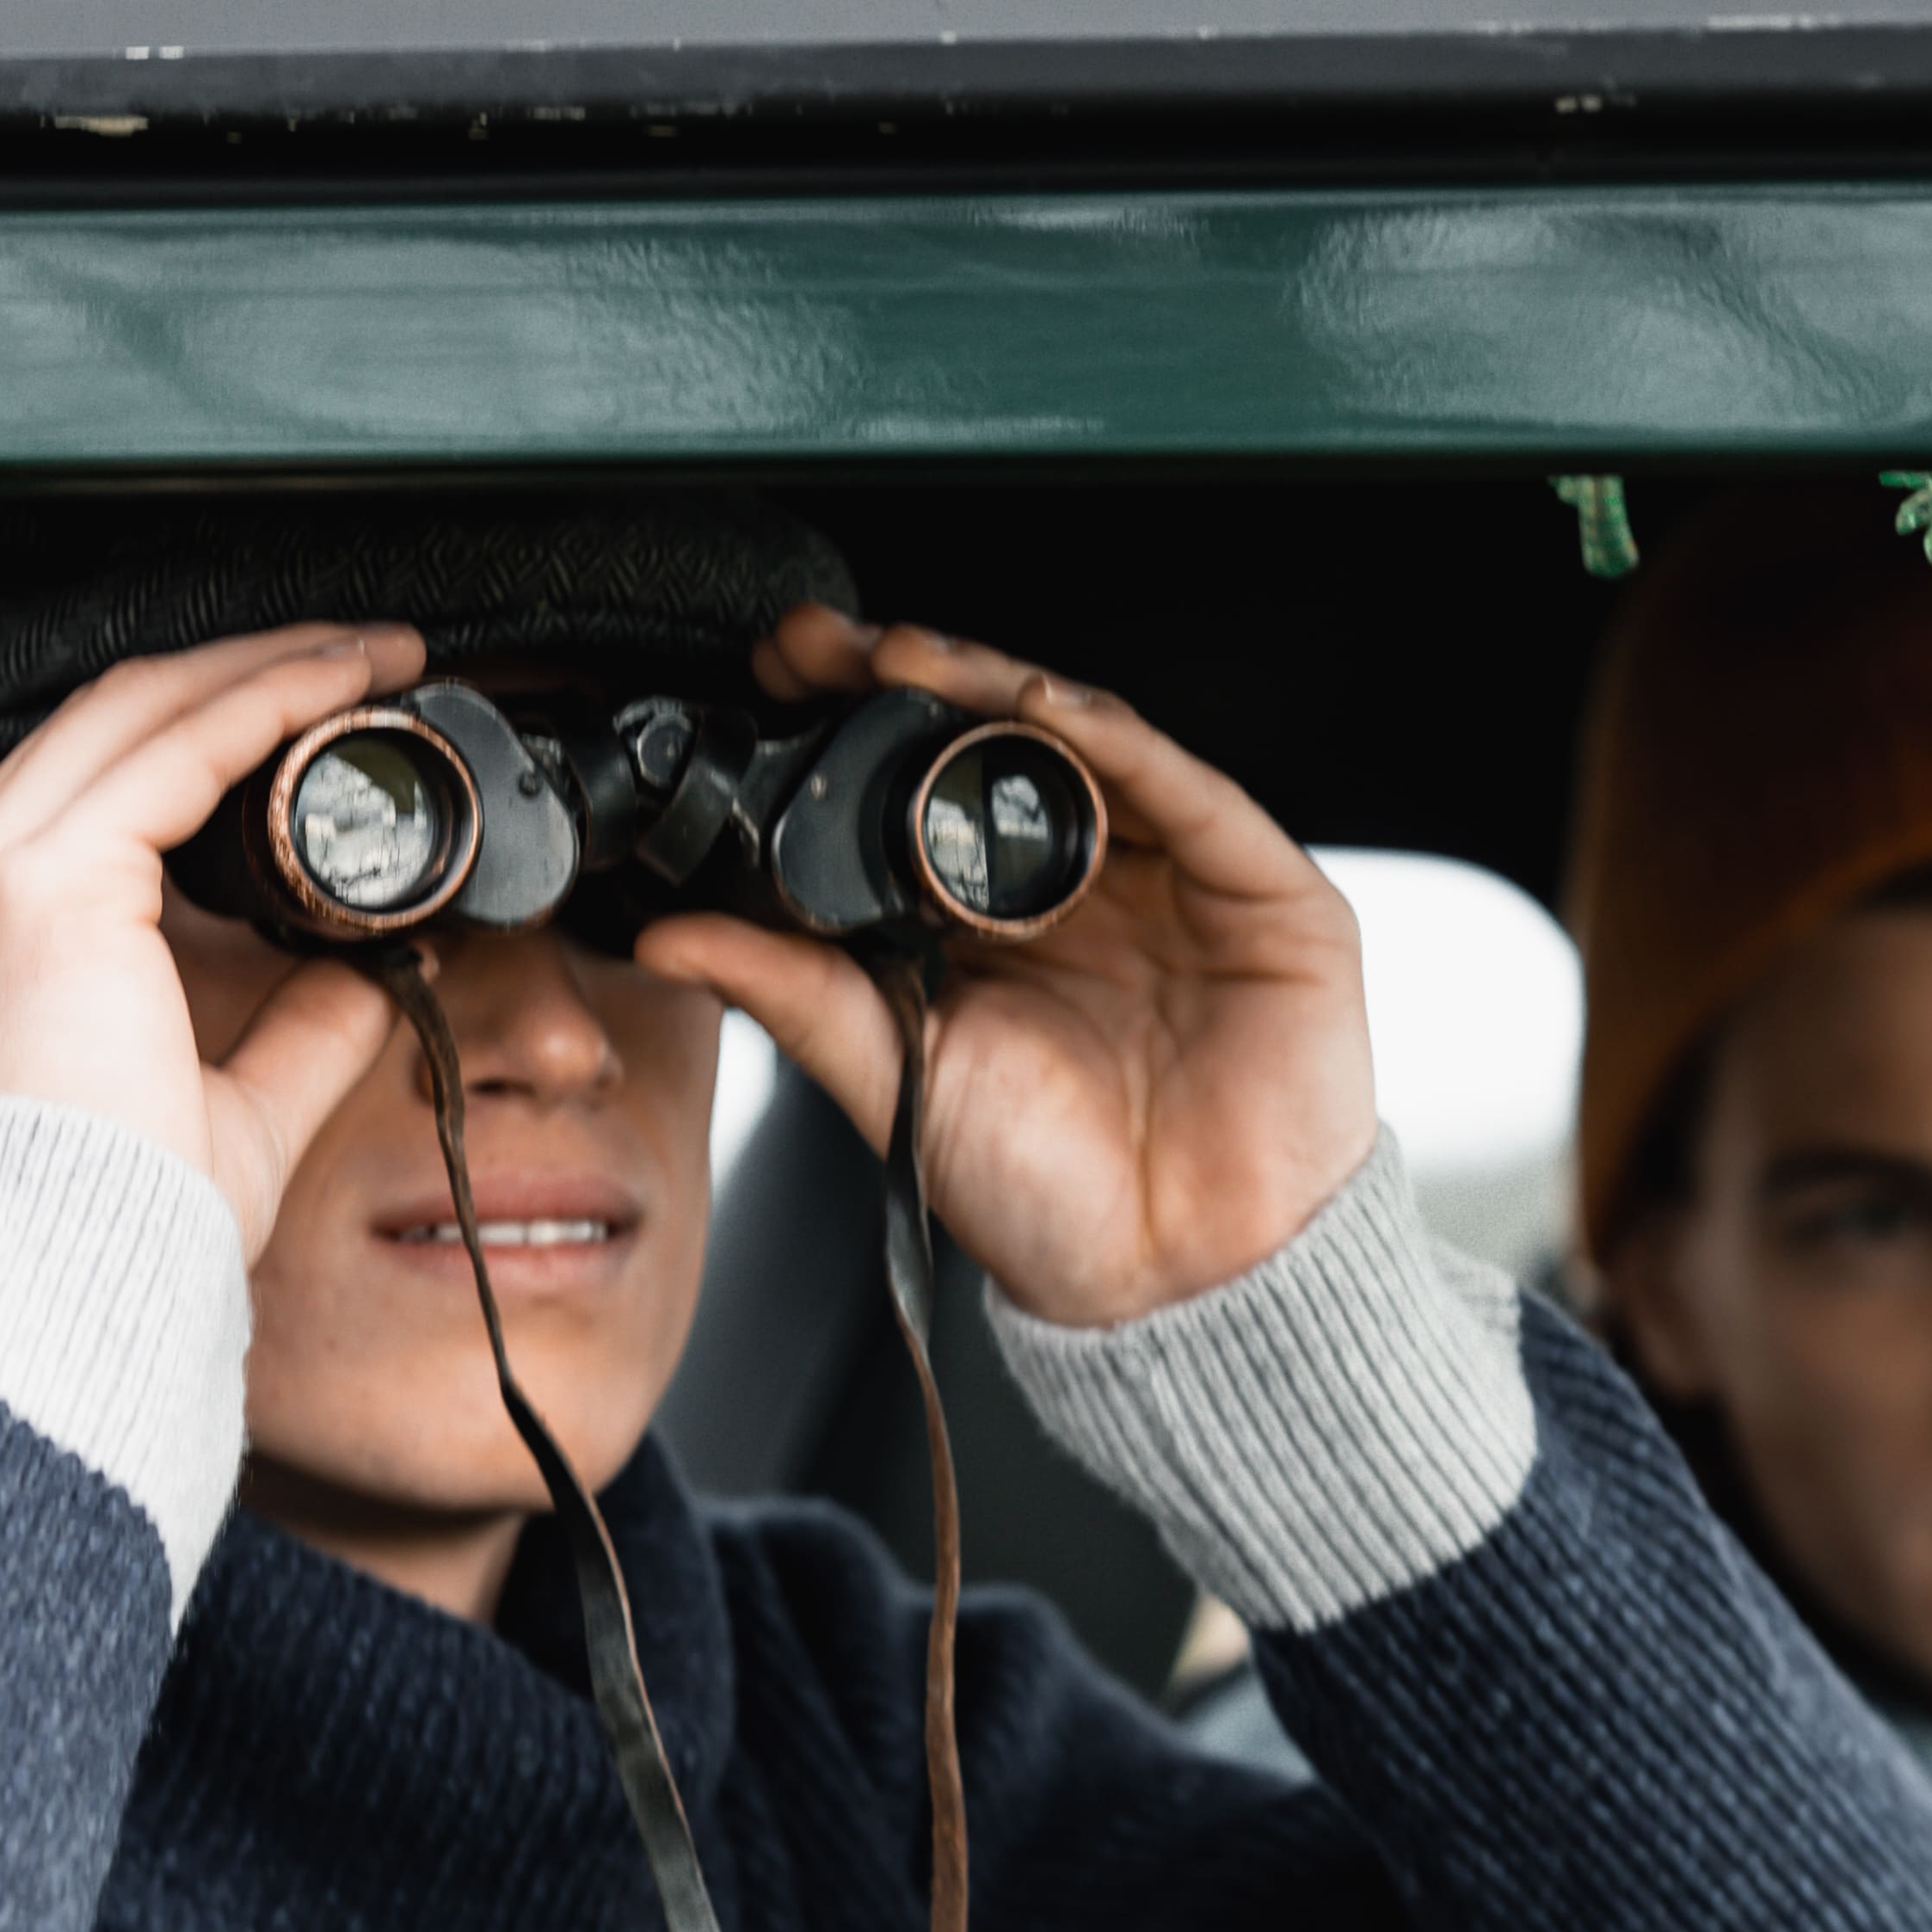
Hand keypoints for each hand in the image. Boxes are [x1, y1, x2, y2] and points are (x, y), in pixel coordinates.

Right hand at [0, 622, 427, 1260]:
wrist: (70, 1293)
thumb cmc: (122, 1231)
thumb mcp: (227, 1111)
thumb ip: (295, 1032)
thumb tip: (373, 973)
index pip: (85, 777)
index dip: (203, 721)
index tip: (312, 706)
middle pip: (103, 717)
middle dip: (240, 668)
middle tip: (358, 656)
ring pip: (134, 710)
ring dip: (261, 668)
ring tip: (363, 655)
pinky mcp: (38, 890)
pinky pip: (172, 754)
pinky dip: (263, 705)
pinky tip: (337, 689)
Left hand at [632, 609, 1376, 1331]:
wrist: (1181, 1285)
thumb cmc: (1051, 1198)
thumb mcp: (896, 1079)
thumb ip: (795, 996)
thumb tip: (667, 938)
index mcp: (993, 925)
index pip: (918, 793)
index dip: (849, 729)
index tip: (772, 680)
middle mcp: (1083, 887)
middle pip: (993, 747)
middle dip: (907, 683)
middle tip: (821, 646)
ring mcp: (1175, 880)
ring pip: (1083, 745)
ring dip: (994, 689)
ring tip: (911, 660)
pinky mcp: (1264, 891)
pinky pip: (1185, 788)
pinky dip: (1113, 738)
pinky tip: (1042, 710)